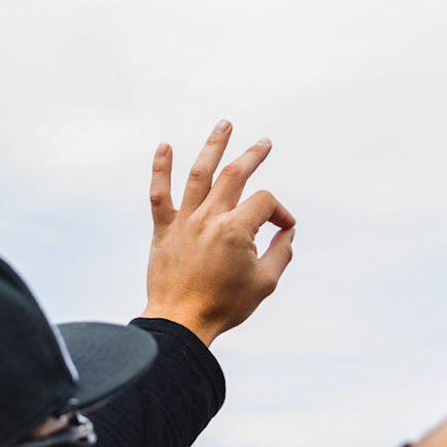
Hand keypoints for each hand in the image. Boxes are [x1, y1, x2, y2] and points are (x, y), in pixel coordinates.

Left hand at [142, 120, 295, 346]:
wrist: (181, 322)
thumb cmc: (225, 305)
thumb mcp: (265, 282)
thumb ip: (281, 252)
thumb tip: (287, 230)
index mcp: (236, 229)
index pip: (264, 202)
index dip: (279, 212)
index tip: (282, 229)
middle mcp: (210, 218)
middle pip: (234, 175)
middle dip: (253, 155)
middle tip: (264, 142)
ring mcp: (184, 221)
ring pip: (199, 174)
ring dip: (213, 147)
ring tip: (224, 125)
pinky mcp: (164, 230)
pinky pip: (159, 194)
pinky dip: (161, 169)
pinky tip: (165, 147)